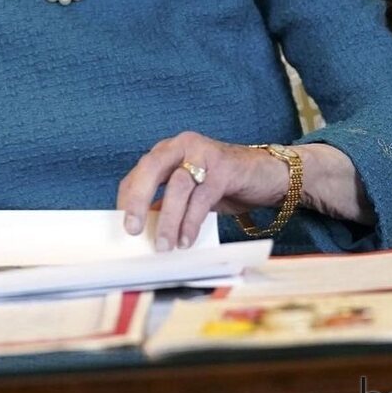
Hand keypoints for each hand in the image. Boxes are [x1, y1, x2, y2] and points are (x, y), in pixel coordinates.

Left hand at [117, 132, 286, 250]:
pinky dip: (192, 221)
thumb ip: (169, 204)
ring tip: (165, 246)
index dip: (128, 198)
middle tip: (131, 230)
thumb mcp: (192, 193)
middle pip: (151, 169)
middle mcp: (183, 146)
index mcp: (169, 151)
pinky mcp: (224, 168)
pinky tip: (187, 240)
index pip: (139, 172)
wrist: (268, 174)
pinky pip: (202, 196)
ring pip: (178, 185)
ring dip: (169, 219)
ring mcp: (204, 153)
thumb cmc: (225, 184)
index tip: (123, 225)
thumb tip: (145, 229)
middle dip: (138, 200)